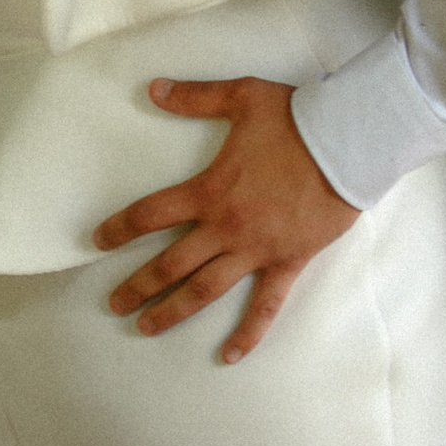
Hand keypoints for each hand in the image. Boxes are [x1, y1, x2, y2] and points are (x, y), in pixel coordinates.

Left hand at [94, 77, 356, 358]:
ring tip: (147, 327)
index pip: (151, 214)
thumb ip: (195, 97)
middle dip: (138, 285)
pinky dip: (248, 333)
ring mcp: (255, 249)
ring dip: (174, 310)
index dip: (120, 228)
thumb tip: (154, 89)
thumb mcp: (241, 97)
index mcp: (210, 190)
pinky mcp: (287, 262)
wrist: (347, 142)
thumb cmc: (296, 119)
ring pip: (205, 289)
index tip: (98, 240)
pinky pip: (265, 306)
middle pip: (170, 264)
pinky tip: (229, 356)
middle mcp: (226, 227)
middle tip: (114, 304)